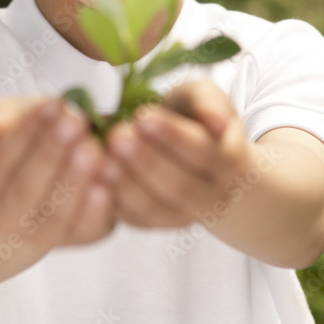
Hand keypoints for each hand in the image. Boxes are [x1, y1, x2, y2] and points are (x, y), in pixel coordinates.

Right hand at [0, 96, 120, 252]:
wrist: (52, 174)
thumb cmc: (31, 140)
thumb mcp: (12, 120)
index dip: (25, 133)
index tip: (52, 105)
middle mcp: (8, 218)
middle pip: (25, 190)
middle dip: (51, 155)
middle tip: (75, 123)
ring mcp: (42, 234)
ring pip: (56, 214)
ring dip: (76, 180)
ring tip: (94, 148)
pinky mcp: (80, 236)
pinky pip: (87, 227)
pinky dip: (98, 205)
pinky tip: (110, 175)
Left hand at [104, 80, 255, 228]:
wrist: (196, 159)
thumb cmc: (195, 120)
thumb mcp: (205, 99)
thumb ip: (210, 101)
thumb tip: (215, 123)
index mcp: (229, 162)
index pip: (203, 153)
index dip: (173, 136)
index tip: (142, 115)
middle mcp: (212, 197)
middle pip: (180, 187)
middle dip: (146, 162)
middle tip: (116, 136)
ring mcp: (183, 216)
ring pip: (155, 209)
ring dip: (125, 184)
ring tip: (100, 157)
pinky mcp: (154, 224)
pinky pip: (134, 219)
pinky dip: (113, 200)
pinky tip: (94, 177)